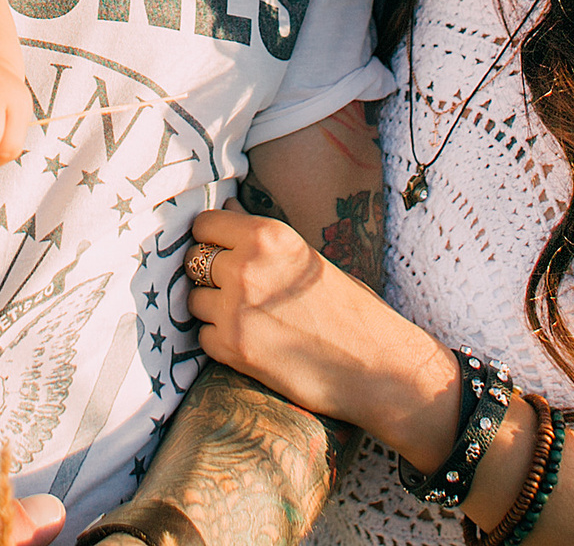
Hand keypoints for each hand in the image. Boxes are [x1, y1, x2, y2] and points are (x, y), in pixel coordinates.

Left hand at [182, 209, 460, 463]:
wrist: (379, 366)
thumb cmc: (351, 309)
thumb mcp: (307, 258)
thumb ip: (261, 236)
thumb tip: (226, 207)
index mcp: (269, 235)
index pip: (204, 224)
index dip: (210, 239)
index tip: (220, 251)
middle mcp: (247, 266)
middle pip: (193, 260)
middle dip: (208, 274)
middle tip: (236, 290)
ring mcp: (236, 308)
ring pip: (194, 299)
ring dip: (212, 309)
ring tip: (249, 319)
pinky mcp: (232, 348)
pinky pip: (202, 336)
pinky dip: (219, 341)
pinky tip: (252, 343)